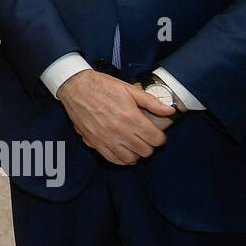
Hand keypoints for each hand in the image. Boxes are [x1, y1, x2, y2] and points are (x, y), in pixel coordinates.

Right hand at [56, 69, 174, 164]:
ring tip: (136, 145)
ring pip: (131, 158)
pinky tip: (125, 152)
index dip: (160, 137)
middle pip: (146, 151)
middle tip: (147, 138)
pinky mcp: (95, 143)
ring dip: (136, 153)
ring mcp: (107, 139)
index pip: (156, 139)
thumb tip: (169, 111)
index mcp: (131, 117)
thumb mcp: (129, 89)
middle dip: (150, 145)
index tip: (157, 133)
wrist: (76, 87)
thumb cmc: (102, 86)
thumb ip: (151, 102)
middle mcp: (120, 131)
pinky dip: (122, 159)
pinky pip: (113, 159)